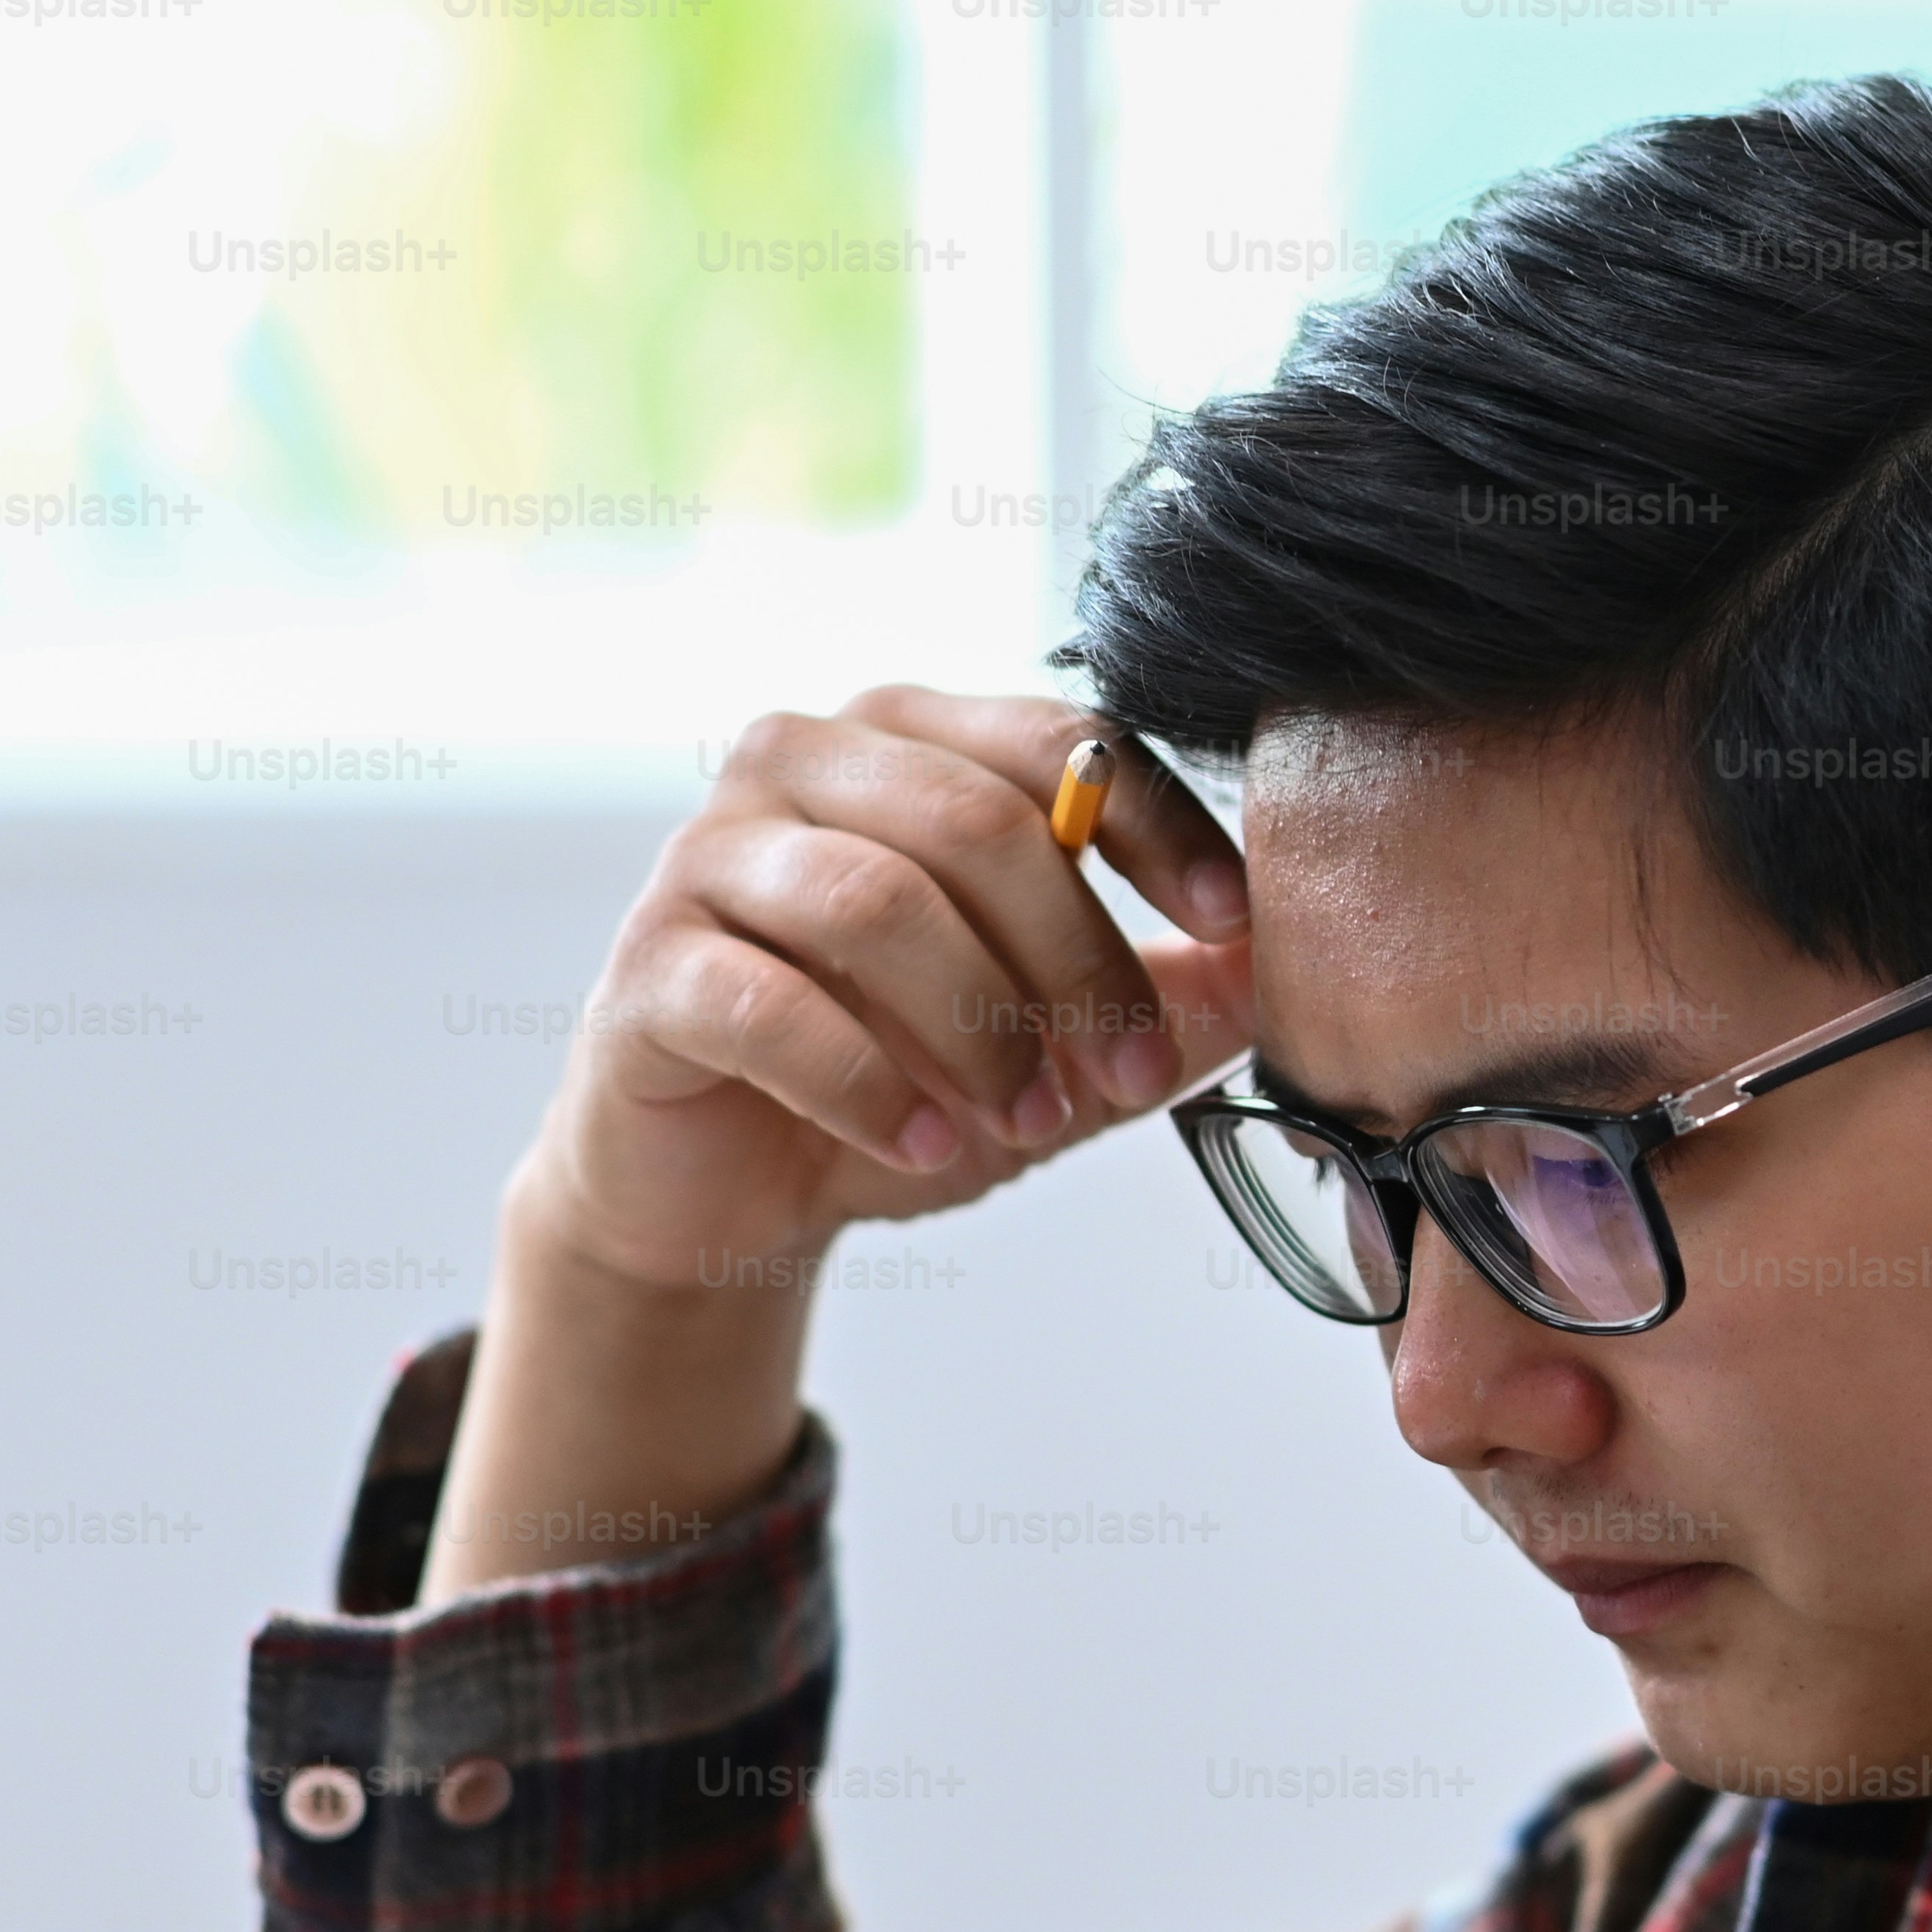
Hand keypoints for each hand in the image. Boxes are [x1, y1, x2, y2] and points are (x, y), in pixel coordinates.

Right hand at [518, 688, 1258, 1295]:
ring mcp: (707, 855)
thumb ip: (1164, 999)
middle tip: (1130, 1077)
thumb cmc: (894, 1080)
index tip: (1238, 926)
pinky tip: (926, 1147)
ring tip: (1032, 1124)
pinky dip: (868, 1085)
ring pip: (874, 901)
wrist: (725, 1191)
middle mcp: (801, 762)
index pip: (1057, 740)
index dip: (1158, 828)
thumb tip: (1284, 969)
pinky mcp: (647, 965)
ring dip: (976, 1026)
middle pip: (976, 822)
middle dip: (1077, 959)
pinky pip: (768, 1004)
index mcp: (911, 740)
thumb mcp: (1057, 1044)